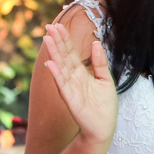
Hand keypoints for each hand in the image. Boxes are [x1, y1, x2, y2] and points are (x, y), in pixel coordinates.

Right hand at [42, 22, 117, 146]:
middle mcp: (73, 79)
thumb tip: (96, 43)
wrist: (104, 127)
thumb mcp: (106, 79)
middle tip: (49, 26)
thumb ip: (100, 62)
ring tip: (47, 39)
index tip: (59, 25)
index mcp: (81, 73)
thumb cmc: (105, 106)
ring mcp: (70, 88)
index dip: (65, 40)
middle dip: (57, 42)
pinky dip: (56, 74)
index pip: (71, 53)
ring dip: (53, 53)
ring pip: (60, 67)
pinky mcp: (70, 99)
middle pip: (63, 57)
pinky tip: (50, 63)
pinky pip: (62, 85)